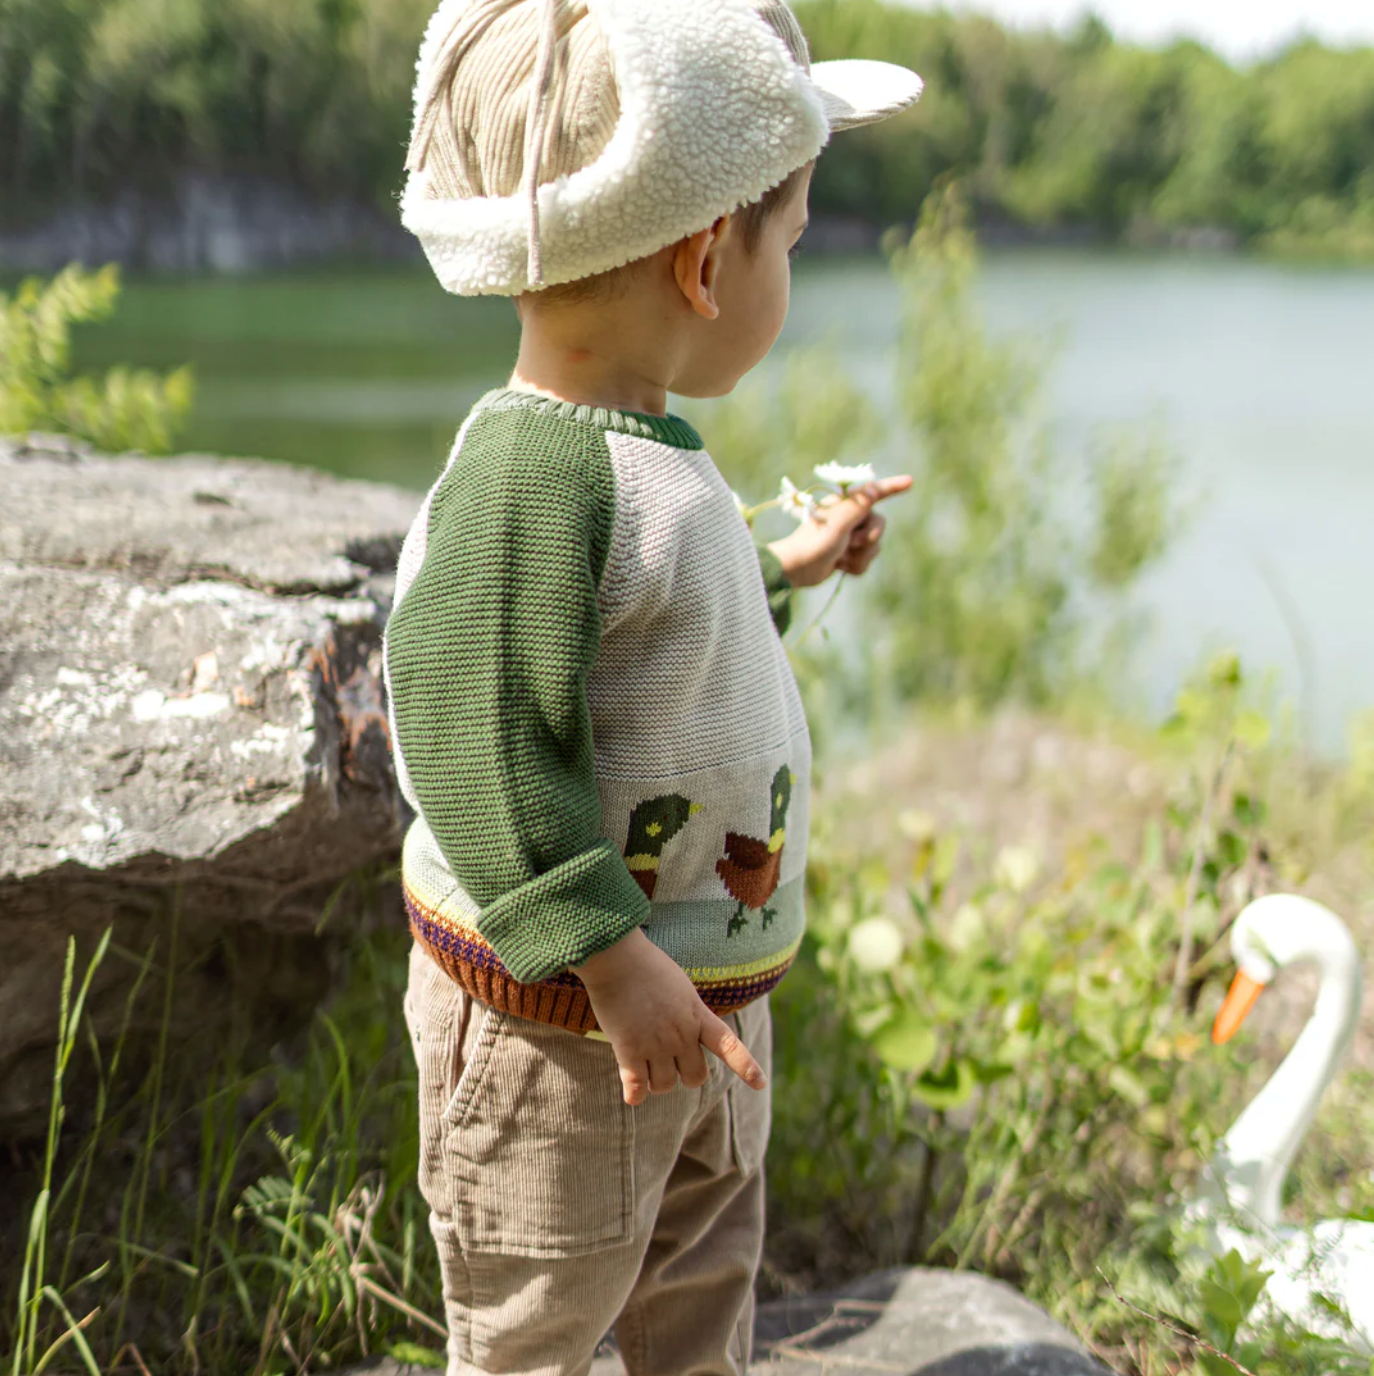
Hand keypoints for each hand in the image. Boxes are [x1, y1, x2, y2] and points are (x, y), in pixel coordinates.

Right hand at [572, 928, 765, 1104]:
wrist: (617, 958)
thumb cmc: (647, 967)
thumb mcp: (682, 988)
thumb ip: (690, 1015)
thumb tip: (689, 1038)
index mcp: (698, 1016)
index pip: (729, 1046)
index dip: (746, 1067)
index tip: (760, 1084)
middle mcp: (681, 1034)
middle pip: (695, 1076)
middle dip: (685, 1075)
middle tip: (671, 1064)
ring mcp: (656, 1044)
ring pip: (665, 1085)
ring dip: (656, 1082)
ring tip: (645, 1067)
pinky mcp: (629, 1050)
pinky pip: (637, 1088)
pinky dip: (635, 1094)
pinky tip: (633, 1094)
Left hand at [768, 475, 911, 588]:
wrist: (797, 569)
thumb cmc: (815, 542)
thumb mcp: (840, 522)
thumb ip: (859, 505)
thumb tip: (873, 486)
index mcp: (846, 504)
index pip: (874, 493)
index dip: (892, 487)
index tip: (910, 481)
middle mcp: (850, 517)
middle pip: (880, 525)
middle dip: (868, 539)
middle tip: (848, 543)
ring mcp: (849, 536)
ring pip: (875, 547)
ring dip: (860, 556)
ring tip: (840, 557)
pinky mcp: (848, 554)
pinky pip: (866, 561)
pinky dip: (856, 566)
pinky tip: (839, 566)